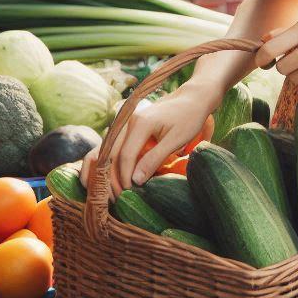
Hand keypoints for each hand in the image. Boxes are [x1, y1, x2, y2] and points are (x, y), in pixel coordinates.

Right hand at [80, 87, 215, 198]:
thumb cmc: (188, 118)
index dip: (125, 177)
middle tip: (116, 200)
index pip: (125, 156)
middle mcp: (127, 122)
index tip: (129, 194)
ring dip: (104, 171)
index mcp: (139, 123)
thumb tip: (136, 181)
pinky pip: (112, 147)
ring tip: (108, 192)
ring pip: (107, 150)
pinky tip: (105, 177)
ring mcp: (125, 124)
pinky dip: (107, 162)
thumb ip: (154, 158)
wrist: (192, 98)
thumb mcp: (176, 139)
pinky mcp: (127, 128)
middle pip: (112, 154)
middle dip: (112, 179)